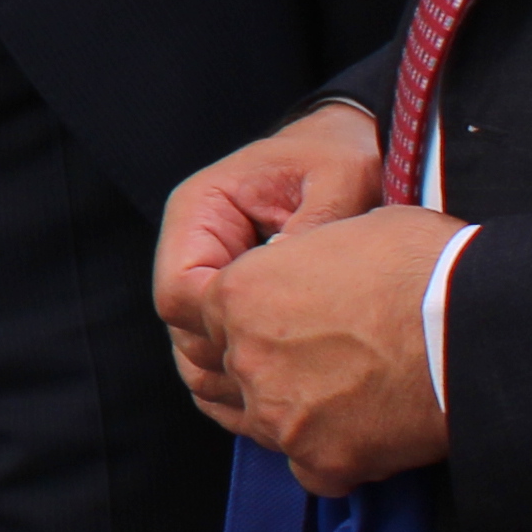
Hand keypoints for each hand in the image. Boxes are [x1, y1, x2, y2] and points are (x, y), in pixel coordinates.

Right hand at [153, 101, 384, 418]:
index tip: (274, 341)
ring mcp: (210, 276)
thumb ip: (315, 224)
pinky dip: (250, 378)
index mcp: (201, 210)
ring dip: (239, 376)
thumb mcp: (340, 177)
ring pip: (197, 351)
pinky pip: (223, 352)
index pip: (178, 291)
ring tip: (299, 385)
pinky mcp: (232, 301)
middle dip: (230, 360)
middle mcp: (194, 247)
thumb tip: (286, 280)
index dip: (217, 326)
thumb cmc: (341, 156)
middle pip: (183, 330)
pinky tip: (296, 384)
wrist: (353, 146)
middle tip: (296, 376)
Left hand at [204, 205, 459, 494]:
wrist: (481, 326)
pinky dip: (337, 454)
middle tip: (330, 356)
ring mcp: (280, 417)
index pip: (212, 318)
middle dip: (275, 365)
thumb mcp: (348, 229)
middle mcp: (246, 359)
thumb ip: (303, 255)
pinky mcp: (323, 462)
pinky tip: (370, 431)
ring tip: (353, 392)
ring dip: (300, 411)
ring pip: (269, 423)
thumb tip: (303, 263)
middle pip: (239, 371)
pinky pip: (313, 468)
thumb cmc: (424, 265)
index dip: (253, 317)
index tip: (288, 319)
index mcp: (238, 295)